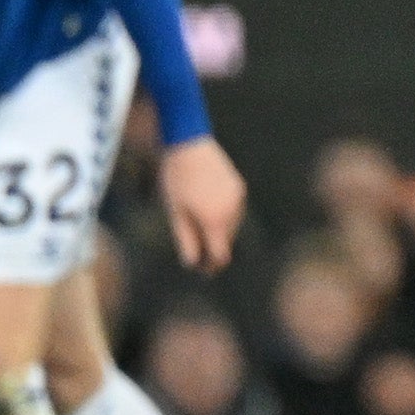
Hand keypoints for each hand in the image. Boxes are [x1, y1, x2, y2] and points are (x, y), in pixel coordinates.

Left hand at [157, 136, 245, 270]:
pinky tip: (207, 208)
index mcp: (215, 220)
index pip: (221, 254)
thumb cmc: (176, 179)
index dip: (212, 266)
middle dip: (214, 248)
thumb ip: (186, 240)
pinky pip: (234, 209)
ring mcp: (238, 197)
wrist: (188, 143)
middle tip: (197, 253)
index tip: (203, 271)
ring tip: (199, 226)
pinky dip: (223, 215)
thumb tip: (192, 263)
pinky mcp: (239, 186)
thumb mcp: (175, 213)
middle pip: (227, 240)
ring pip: (232, 225)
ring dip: (219, 231)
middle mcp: (232, 211)